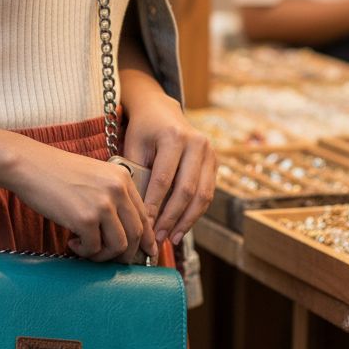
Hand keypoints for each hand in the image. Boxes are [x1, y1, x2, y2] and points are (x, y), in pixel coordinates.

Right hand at [6, 139, 157, 263]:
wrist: (29, 165)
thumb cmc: (56, 172)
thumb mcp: (94, 176)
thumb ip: (113, 196)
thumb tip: (124, 230)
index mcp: (123, 179)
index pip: (144, 216)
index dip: (146, 240)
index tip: (146, 254)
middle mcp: (117, 190)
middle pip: (136, 234)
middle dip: (126, 254)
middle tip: (112, 260)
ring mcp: (102, 204)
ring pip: (119, 246)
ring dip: (103, 255)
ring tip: (87, 248)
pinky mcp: (84, 218)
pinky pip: (93, 248)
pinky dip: (84, 252)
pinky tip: (72, 243)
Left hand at [122, 92, 216, 246]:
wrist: (161, 110)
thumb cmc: (142, 130)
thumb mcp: (133, 146)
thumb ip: (137, 175)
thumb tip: (139, 213)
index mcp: (173, 136)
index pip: (164, 179)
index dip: (155, 206)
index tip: (145, 226)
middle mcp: (197, 143)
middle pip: (187, 190)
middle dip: (172, 218)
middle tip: (158, 237)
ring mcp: (210, 152)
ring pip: (202, 195)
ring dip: (187, 221)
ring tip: (171, 238)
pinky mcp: (215, 162)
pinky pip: (207, 193)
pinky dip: (195, 213)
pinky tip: (181, 227)